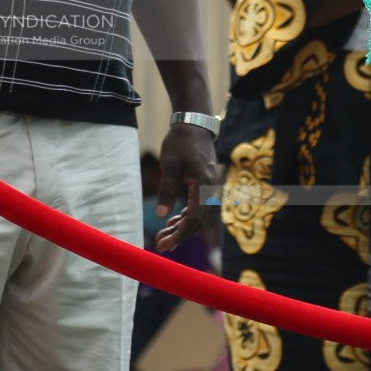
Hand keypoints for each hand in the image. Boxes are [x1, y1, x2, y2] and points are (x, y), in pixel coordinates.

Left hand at [151, 123, 217, 250]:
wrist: (195, 125)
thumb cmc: (181, 143)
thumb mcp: (170, 164)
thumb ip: (167, 190)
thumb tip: (161, 215)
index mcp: (203, 185)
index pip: (194, 218)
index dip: (180, 234)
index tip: (165, 245)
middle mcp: (211, 189)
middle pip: (198, 221)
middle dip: (180, 235)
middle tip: (160, 246)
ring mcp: (210, 188)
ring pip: (199, 216)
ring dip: (182, 228)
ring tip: (163, 236)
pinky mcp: (205, 185)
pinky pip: (199, 207)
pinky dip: (186, 217)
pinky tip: (172, 221)